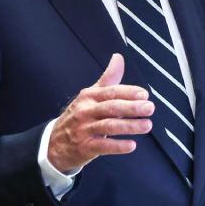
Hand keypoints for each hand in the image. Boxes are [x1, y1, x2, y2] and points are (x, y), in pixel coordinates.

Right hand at [47, 53, 154, 171]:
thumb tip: (118, 57)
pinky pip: (103, 146)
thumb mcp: (91, 95)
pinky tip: (132, 146)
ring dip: (129, 126)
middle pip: (111, 107)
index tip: (144, 94)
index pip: (111, 92)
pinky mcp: (84, 147)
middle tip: (150, 108)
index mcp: (89, 96)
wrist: (54, 143)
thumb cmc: (79, 116)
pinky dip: (118, 146)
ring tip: (147, 125)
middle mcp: (86, 111)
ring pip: (109, 126)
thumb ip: (108, 78)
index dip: (128, 92)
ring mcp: (84, 129)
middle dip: (132, 107)